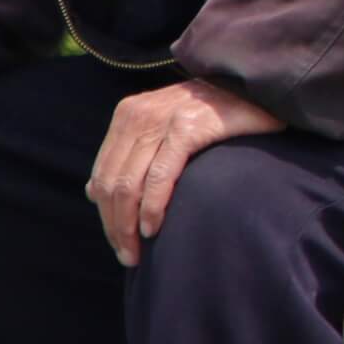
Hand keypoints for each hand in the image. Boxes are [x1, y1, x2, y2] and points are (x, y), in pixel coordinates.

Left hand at [86, 78, 282, 267]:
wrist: (252, 87)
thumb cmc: (210, 116)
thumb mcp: (161, 128)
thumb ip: (129, 156)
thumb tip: (91, 192)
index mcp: (128, 115)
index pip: (102, 174)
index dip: (105, 214)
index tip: (118, 242)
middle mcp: (138, 115)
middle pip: (111, 183)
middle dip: (115, 226)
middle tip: (127, 256)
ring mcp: (161, 120)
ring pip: (129, 184)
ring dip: (128, 226)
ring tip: (137, 252)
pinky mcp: (186, 128)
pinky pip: (159, 177)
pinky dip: (151, 208)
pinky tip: (153, 228)